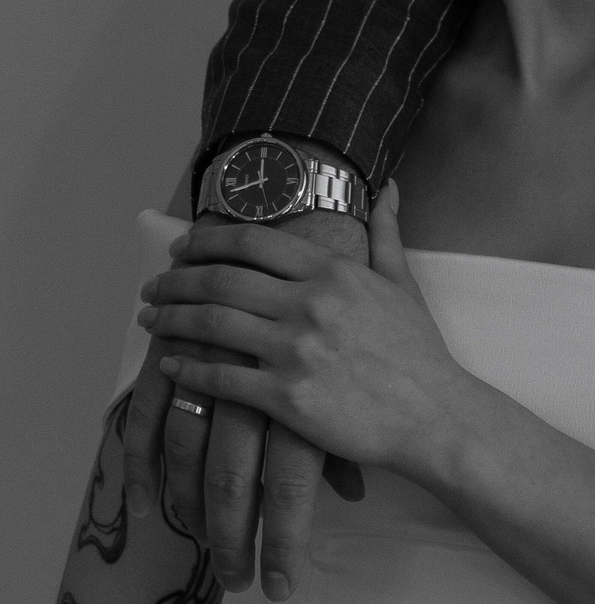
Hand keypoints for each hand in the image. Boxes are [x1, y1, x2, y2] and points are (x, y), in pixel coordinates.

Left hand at [140, 186, 467, 478]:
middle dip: (175, 281)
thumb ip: (386, 233)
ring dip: (171, 321)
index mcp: (334, 271)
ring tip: (150, 320)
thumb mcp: (404, 284)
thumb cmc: (420, 353)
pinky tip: (170, 367)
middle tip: (153, 286)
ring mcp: (296, 352)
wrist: (437, 416)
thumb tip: (387, 187)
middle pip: (220, 281)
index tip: (182, 248)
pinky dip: (187, 372)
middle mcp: (310, 304)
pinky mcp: (287, 399)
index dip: (207, 241)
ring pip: (211, 326)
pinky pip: (221, 380)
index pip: (252, 242)